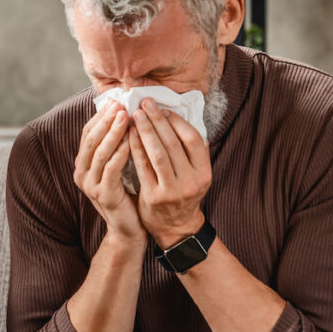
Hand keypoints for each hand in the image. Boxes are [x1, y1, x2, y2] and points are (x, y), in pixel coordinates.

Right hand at [74, 101, 144, 243]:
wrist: (128, 229)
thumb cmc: (127, 194)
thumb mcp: (118, 166)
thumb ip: (116, 145)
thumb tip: (123, 114)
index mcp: (82, 164)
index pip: (87, 133)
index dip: (100, 116)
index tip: (115, 100)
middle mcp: (81, 174)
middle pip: (91, 140)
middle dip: (106, 120)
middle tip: (120, 104)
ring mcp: (90, 186)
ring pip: (99, 152)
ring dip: (113, 132)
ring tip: (126, 117)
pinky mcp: (103, 195)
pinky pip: (111, 169)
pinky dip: (120, 152)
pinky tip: (132, 140)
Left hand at [128, 98, 210, 248]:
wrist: (175, 227)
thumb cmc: (183, 193)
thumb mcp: (196, 174)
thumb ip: (192, 151)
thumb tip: (180, 117)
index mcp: (204, 172)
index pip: (193, 139)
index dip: (177, 121)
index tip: (163, 108)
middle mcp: (192, 181)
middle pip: (173, 143)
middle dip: (158, 120)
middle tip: (145, 103)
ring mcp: (173, 190)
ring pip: (157, 153)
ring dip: (145, 131)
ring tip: (135, 115)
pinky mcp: (154, 196)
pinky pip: (143, 166)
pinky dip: (135, 148)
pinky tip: (128, 135)